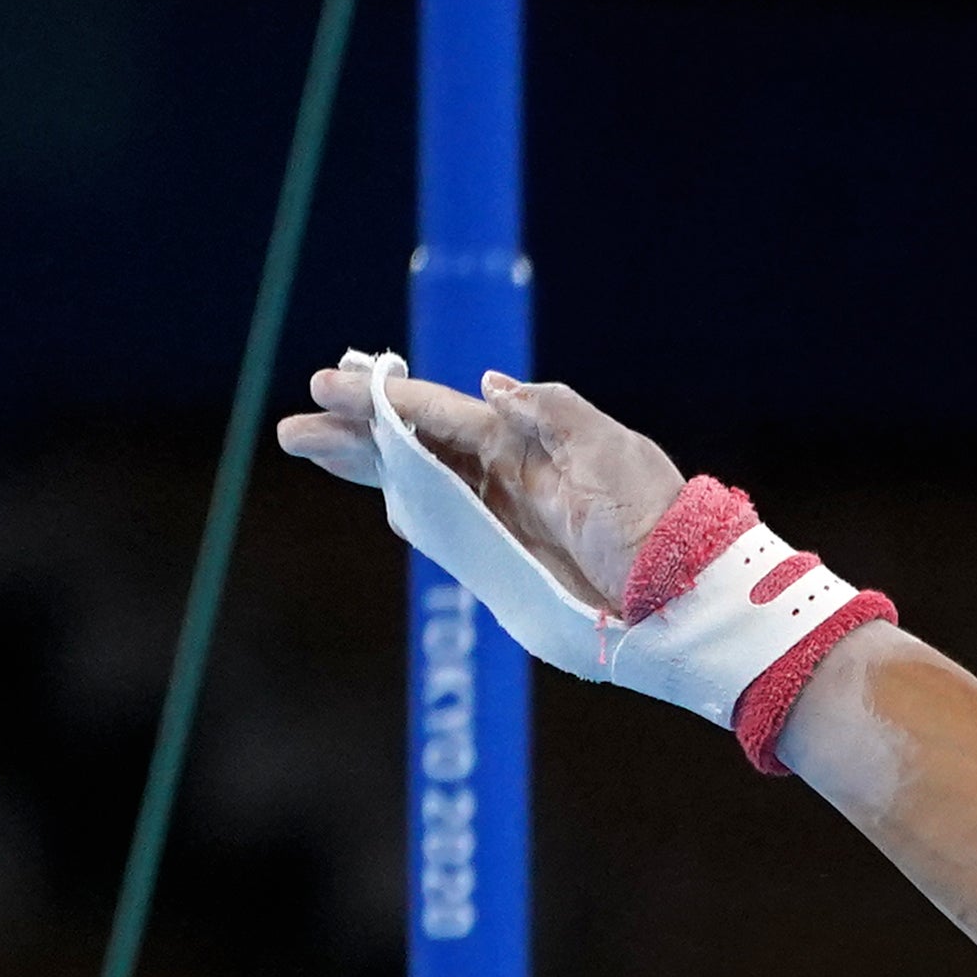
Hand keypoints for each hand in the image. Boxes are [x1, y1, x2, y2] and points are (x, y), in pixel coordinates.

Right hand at [274, 361, 686, 611]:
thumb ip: (552, 411)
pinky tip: (385, 502)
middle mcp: (508, 470)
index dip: (386, 399)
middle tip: (294, 427)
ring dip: (368, 468)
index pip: (441, 410)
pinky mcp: (508, 556)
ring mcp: (504, 513)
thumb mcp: (611, 452)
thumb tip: (488, 384)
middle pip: (415, 444)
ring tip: (309, 450)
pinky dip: (414, 512)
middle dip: (356, 433)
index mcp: (527, 437)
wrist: (682, 592)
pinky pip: (448, 528)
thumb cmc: (654, 519)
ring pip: (421, 482)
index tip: (331, 384)